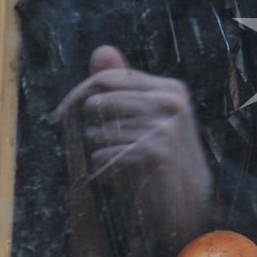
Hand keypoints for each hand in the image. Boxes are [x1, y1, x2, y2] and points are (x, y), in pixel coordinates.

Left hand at [55, 45, 213, 244]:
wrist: (194, 206)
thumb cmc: (165, 162)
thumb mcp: (149, 119)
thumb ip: (124, 87)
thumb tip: (102, 50)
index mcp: (170, 89)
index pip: (107, 78)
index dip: (77, 96)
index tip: (62, 117)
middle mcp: (169, 102)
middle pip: (96, 102)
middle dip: (86, 127)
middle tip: (100, 148)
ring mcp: (162, 127)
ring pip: (95, 134)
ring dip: (100, 154)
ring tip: (124, 166)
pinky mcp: (152, 153)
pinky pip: (101, 157)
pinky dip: (105, 173)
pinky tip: (126, 180)